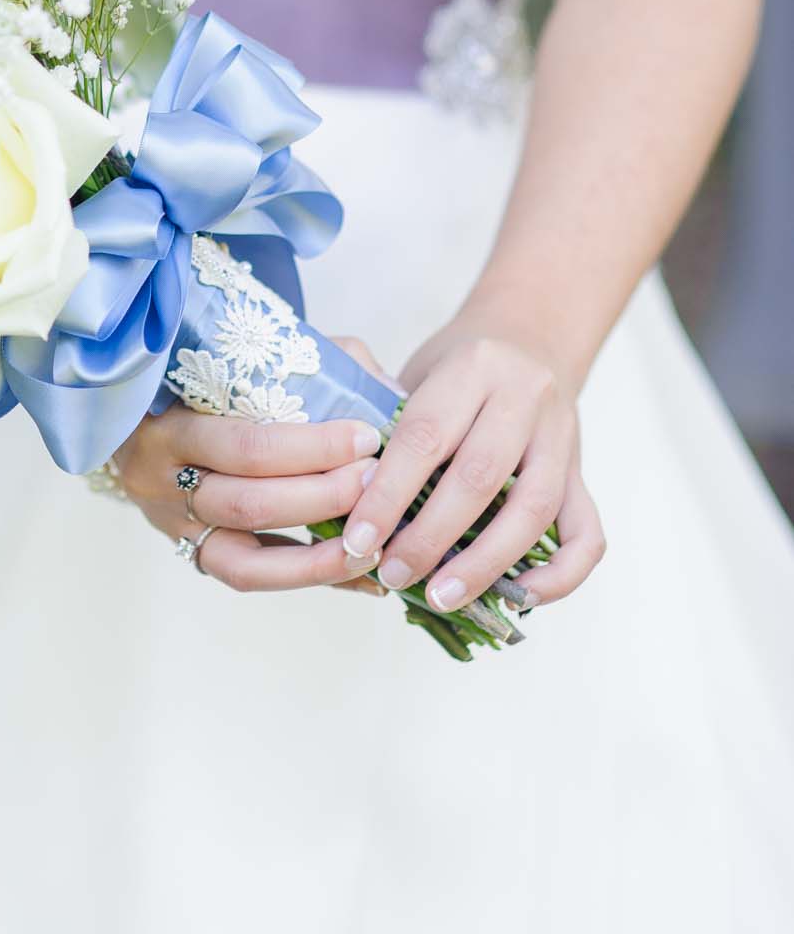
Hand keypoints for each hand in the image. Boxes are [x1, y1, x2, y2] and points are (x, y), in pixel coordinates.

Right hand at [114, 353, 384, 594]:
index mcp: (169, 426)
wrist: (138, 418)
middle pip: (250, 503)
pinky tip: (361, 576)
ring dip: (321, 556)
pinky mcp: (196, 556)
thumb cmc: (205, 381)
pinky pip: (256, 580)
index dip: (313, 447)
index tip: (367, 436)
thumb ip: (312, 370)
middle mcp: (162, 484)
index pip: (247, 445)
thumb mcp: (241, 362)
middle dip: (324, 496)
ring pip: (249, 561)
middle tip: (377, 479)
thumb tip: (387, 395)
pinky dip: (313, 578)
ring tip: (375, 544)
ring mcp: (175, 528)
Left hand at [340, 318, 606, 614]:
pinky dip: (560, 575)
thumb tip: (345, 499)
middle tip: (393, 573)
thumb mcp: (418, 370)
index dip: (389, 494)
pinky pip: (588, 532)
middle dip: (431, 537)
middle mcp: (524, 397)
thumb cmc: (458, 366)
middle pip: (480, 477)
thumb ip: (389, 421)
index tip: (358, 539)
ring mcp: (561, 436)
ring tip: (442, 596)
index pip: (425, 436)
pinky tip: (521, 598)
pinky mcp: (582, 471)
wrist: (529, 334)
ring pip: (534, 509)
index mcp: (472, 367)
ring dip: (485, 563)